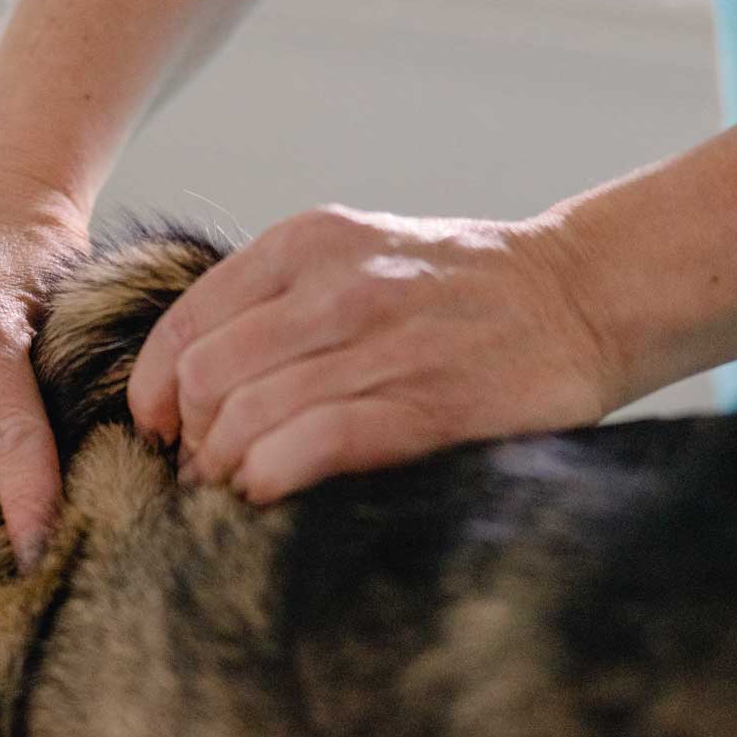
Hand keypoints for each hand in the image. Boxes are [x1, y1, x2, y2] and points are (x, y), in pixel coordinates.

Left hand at [126, 204, 619, 502]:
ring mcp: (385, 342)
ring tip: (241, 491)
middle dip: (192, 441)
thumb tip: (189, 389)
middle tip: (207, 475)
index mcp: (308, 243)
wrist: (580, 293)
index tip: (163, 434)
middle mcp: (338, 284)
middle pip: (207, 378)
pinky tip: (272, 493)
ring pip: (251, 415)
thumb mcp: (356, 259)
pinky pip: (316, 444)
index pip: (186, 324)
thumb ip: (276, 305)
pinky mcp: (430, 401)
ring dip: (228, 470)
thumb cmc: (454, 293)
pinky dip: (273, 477)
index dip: (155, 392)